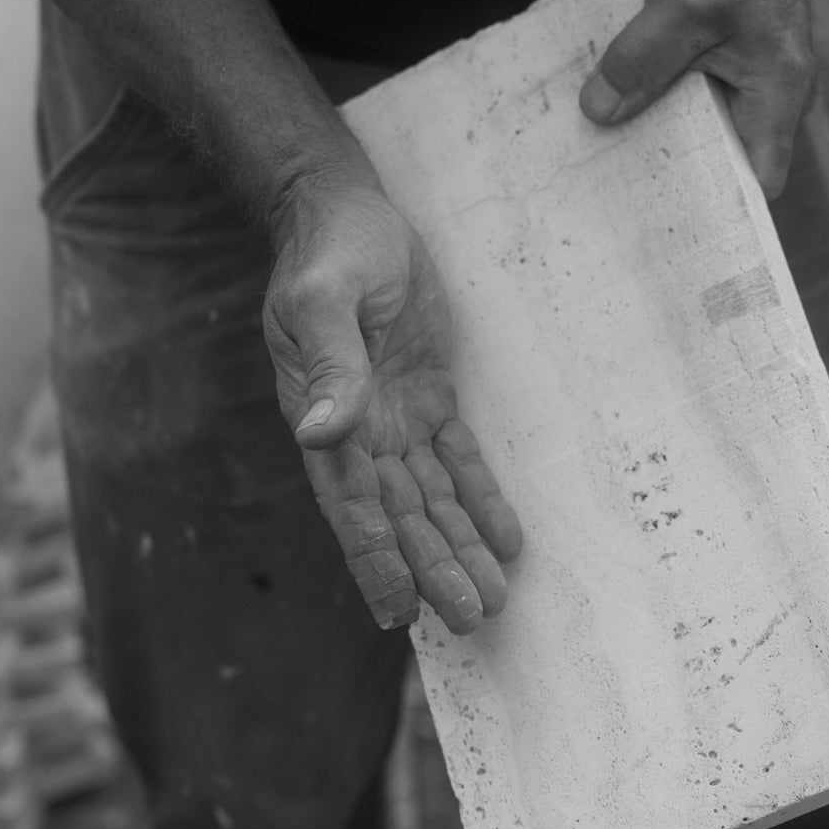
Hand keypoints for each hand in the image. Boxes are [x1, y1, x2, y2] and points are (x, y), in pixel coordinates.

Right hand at [263, 179, 522, 633]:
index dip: (377, 560)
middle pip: (401, 516)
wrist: (346, 210)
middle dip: (435, 569)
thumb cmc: (330, 251)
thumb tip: (322, 435)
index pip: (355, 504)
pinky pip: (457, 458)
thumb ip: (329, 366)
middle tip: (473, 618)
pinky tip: (505, 539)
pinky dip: (480, 498)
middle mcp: (358, 431)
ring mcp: (394, 416)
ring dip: (461, 546)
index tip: (400, 614)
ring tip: (493, 599)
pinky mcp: (427, 394)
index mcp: (324, 417)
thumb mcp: (325, 299)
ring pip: (432, 498)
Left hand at [579, 0, 818, 196]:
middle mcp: (773, 105)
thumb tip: (599, 113)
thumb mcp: (681, 2)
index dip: (719, 213)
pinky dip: (659, 112)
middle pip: (726, 168)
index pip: (757, 185)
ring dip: (661, 146)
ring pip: (705, 137)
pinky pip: (692, 107)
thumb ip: (642, 59)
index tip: (666, 228)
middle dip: (676, 185)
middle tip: (616, 204)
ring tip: (605, 167)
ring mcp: (751, 90)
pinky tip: (615, 117)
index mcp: (778, 98)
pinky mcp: (726, 73)